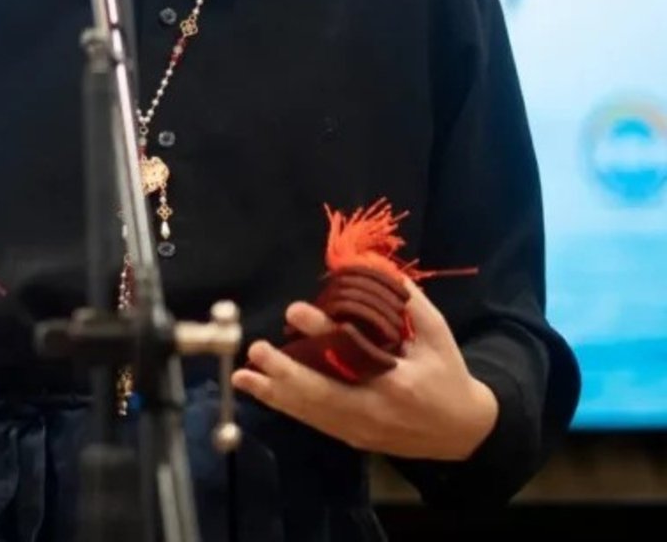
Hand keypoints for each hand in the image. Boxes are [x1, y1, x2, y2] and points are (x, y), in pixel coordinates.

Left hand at [230, 280, 498, 459]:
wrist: (462, 432)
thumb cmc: (447, 374)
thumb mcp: (437, 334)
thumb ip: (407, 301)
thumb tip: (371, 264)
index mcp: (400, 382)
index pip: (355, 356)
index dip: (323, 333)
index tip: (296, 309)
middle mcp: (376, 410)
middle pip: (324, 395)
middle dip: (287, 374)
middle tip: (257, 350)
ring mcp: (361, 428)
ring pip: (312, 413)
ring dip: (274, 394)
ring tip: (241, 376)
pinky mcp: (352, 438)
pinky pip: (314, 421)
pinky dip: (285, 406)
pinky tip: (259, 392)